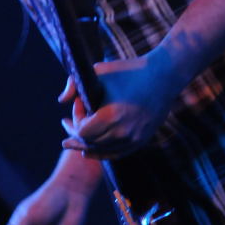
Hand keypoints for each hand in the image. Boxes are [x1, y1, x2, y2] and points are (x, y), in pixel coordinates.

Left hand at [59, 51, 176, 158]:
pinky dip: (101, 152)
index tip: (78, 103)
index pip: (83, 131)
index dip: (75, 119)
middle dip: (75, 133)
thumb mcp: (99, 72)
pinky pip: (116, 153)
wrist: (164, 75)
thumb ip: (74, 84)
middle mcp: (123, 132)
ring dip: (86, 145)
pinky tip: (88, 151)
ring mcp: (134, 139)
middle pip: (90, 143)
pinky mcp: (141, 140)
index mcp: (111, 116)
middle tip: (65, 125)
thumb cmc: (128, 71)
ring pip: (102, 151)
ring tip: (72, 143)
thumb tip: (61, 101)